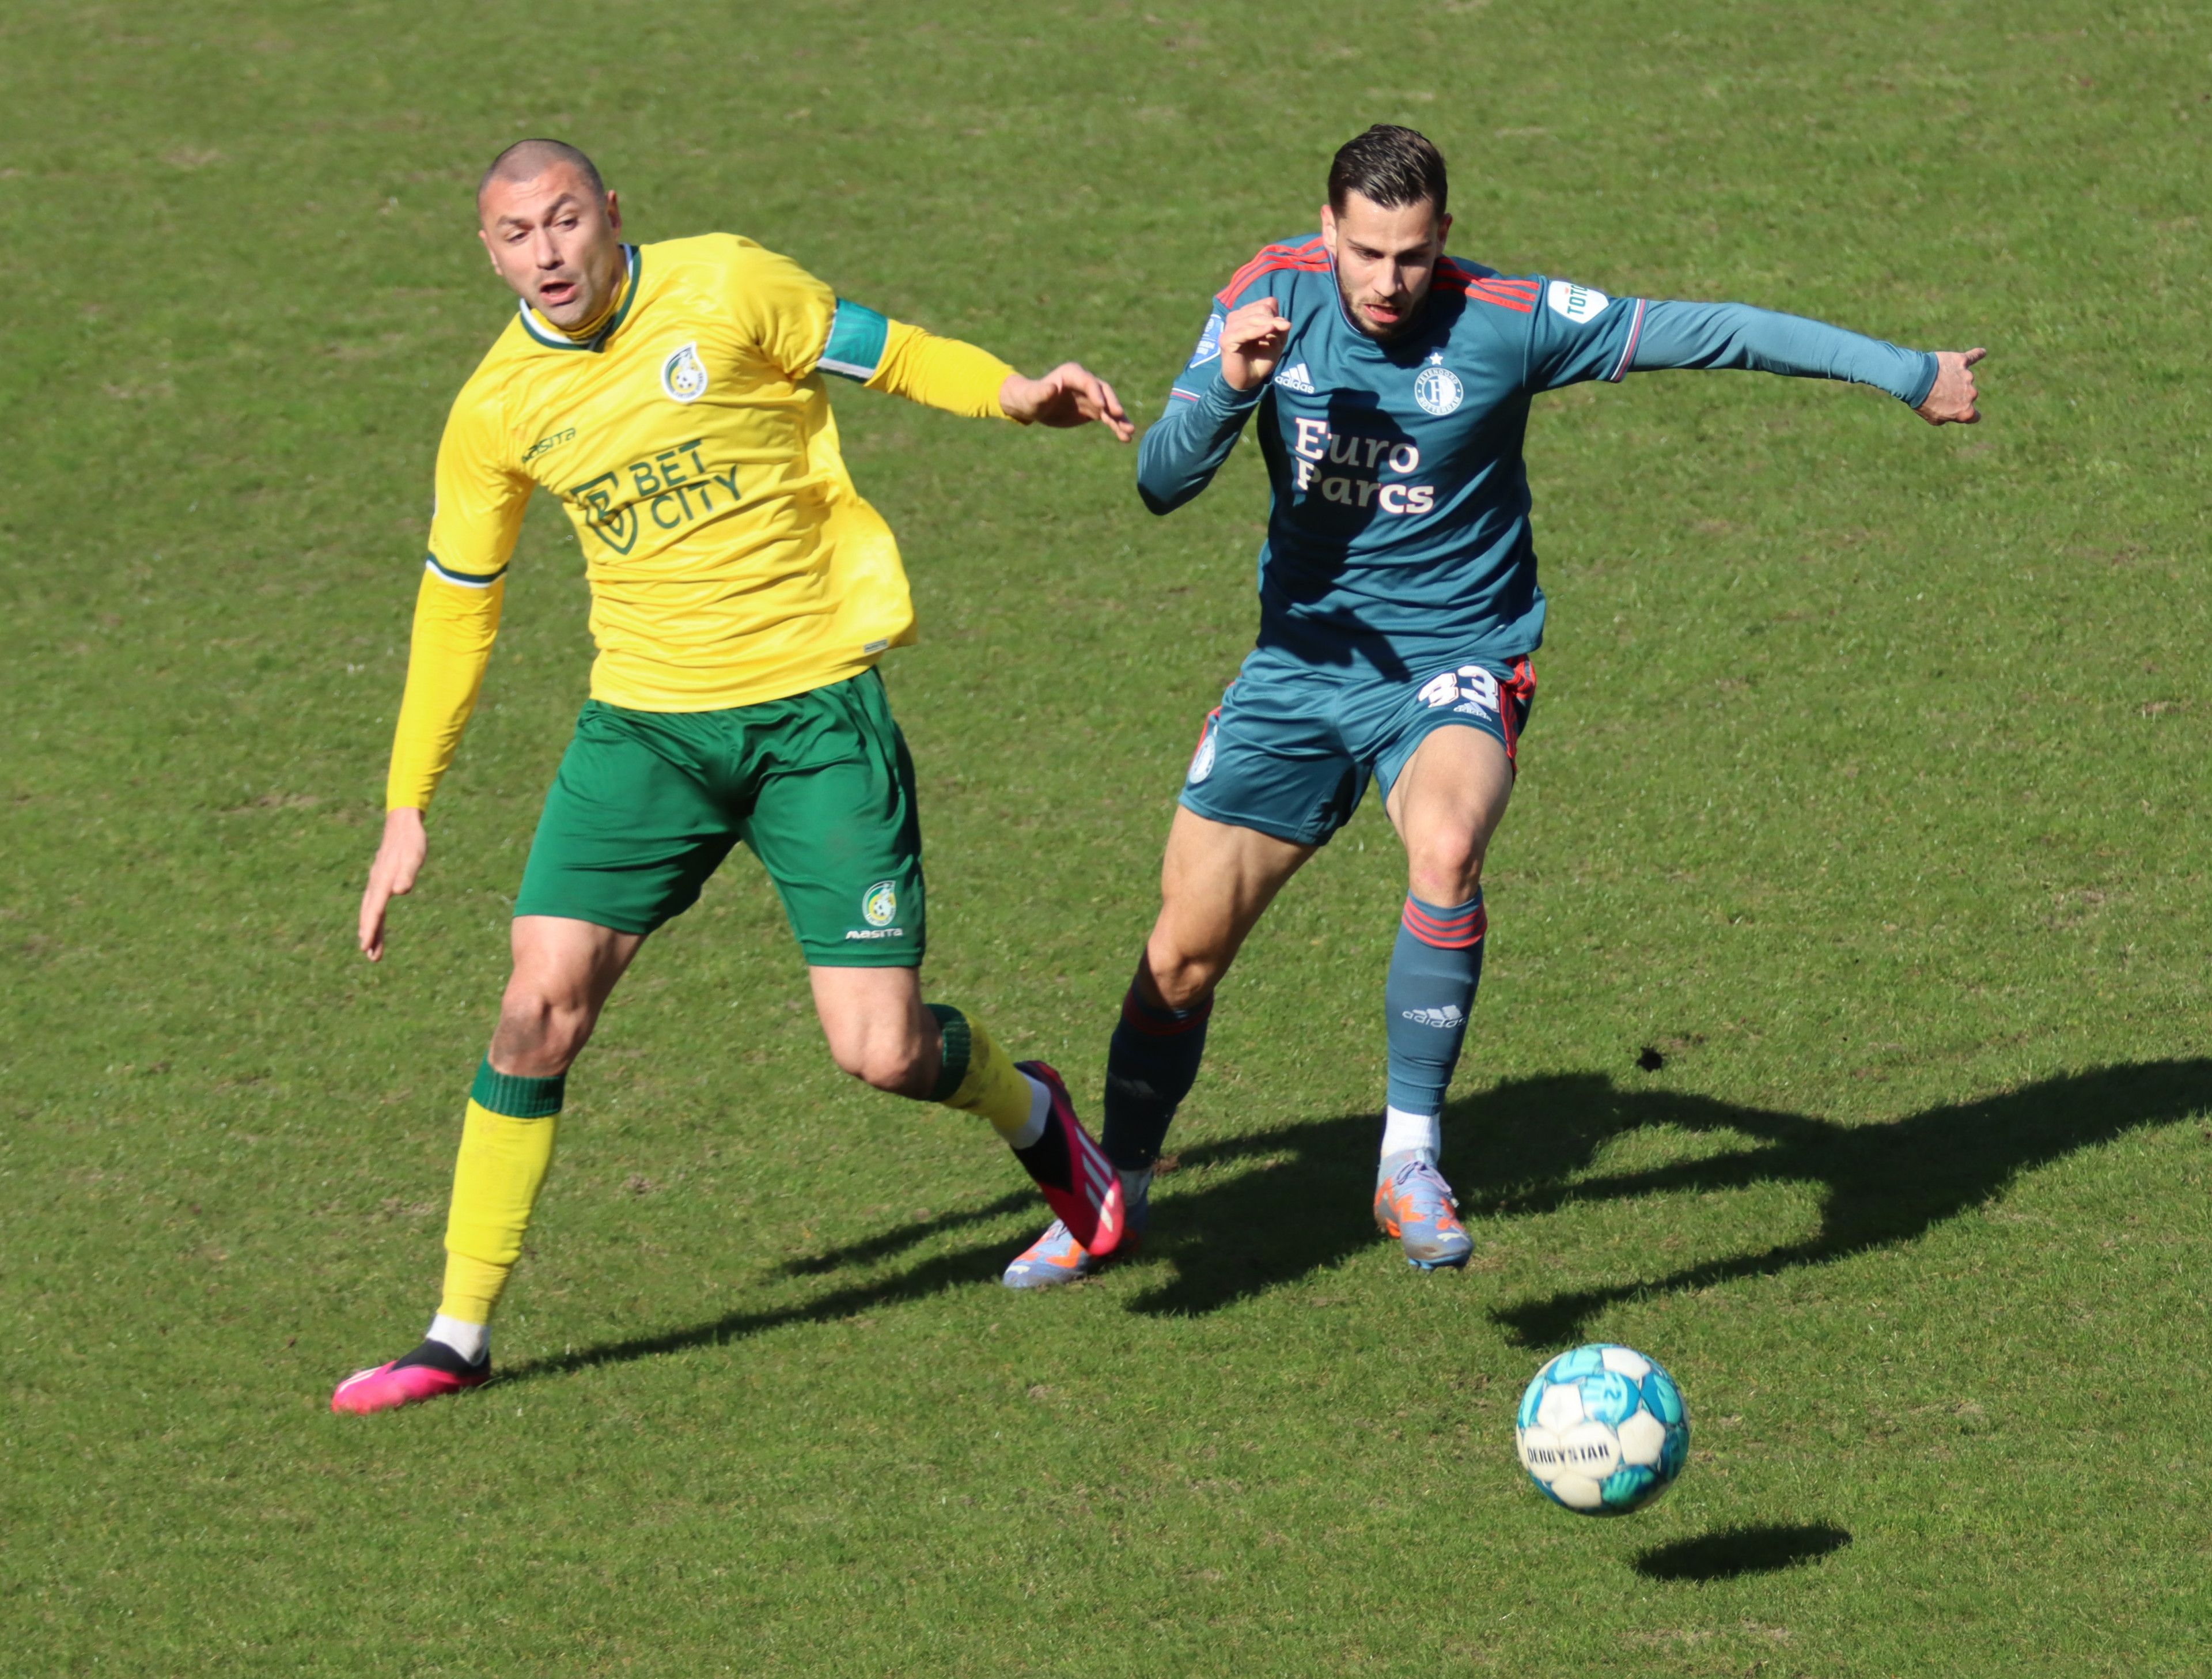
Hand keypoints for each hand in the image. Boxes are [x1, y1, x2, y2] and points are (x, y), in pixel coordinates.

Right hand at [359, 806, 427, 961]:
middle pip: (370, 914)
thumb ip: (407, 873)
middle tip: (370, 956)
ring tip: (371, 950)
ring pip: (370, 910)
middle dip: (369, 935)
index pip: (375, 910)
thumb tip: (400, 891)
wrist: (403, 824)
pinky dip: (374, 917)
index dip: (370, 929)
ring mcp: (377, 882)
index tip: (365, 946)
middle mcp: (376, 883)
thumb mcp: (414, 856)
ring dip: (370, 929)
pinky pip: (375, 904)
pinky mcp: (381, 880)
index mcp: (382, 880)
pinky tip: (375, 925)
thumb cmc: (411, 841)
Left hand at [999, 363, 1133, 439]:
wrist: (1033, 406)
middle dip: (1112, 404)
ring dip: (1119, 419)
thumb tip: (1052, 388)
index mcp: (1072, 374)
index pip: (1089, 382)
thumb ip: (1042, 392)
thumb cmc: (1030, 398)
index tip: (1102, 407)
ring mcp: (1091, 397)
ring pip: (1109, 407)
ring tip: (1129, 432)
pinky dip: (1116, 427)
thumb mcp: (1033, 396)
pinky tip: (1125, 438)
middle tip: (1120, 415)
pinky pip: (1108, 418)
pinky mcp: (1093, 410)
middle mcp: (1085, 383)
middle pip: (1104, 392)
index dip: (1096, 393)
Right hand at [1220, 297, 1290, 391]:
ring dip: (1270, 330)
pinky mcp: (1226, 339)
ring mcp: (1229, 327)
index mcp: (1247, 314)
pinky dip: (1258, 331)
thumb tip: (1285, 322)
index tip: (1282, 330)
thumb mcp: (1276, 343)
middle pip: (1262, 309)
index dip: (1277, 315)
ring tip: (1275, 344)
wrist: (1247, 380)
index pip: (1267, 303)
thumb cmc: (1260, 360)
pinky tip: (1270, 330)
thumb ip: (1280, 330)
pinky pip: (1245, 331)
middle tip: (1280, 340)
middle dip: (1275, 322)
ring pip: (1255, 318)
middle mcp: (1236, 317)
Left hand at [1915, 347, 1984, 424]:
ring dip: (1952, 378)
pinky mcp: (1961, 361)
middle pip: (1968, 396)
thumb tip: (1953, 412)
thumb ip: (1948, 416)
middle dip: (1955, 395)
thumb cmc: (1922, 402)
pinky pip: (1972, 356)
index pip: (1974, 416)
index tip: (1960, 411)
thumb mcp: (1934, 418)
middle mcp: (1971, 394)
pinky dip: (1977, 354)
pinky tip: (1982, 352)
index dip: (1965, 414)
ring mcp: (1968, 376)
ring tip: (1935, 378)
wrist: (1915, 381)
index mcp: (1965, 411)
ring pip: (1964, 378)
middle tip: (1937, 392)